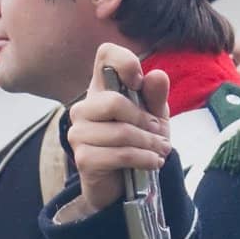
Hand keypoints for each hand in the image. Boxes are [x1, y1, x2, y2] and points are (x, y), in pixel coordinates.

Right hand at [66, 43, 172, 216]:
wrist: (124, 183)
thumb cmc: (137, 139)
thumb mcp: (153, 115)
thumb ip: (155, 96)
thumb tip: (157, 75)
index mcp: (101, 87)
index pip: (105, 54)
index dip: (124, 62)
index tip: (138, 82)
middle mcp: (84, 107)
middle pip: (114, 102)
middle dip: (145, 121)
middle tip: (160, 133)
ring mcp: (79, 133)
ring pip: (121, 132)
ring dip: (149, 144)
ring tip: (160, 151)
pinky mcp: (83, 158)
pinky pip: (120, 154)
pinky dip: (144, 159)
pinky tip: (153, 162)